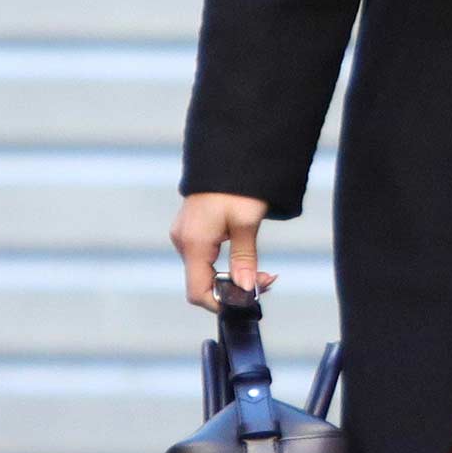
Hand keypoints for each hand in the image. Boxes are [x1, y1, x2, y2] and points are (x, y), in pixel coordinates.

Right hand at [170, 192, 275, 313]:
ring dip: (233, 275)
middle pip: (204, 283)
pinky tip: (246, 256)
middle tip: (267, 279)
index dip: (222, 302)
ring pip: (206, 270)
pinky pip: (207, 256)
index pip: (197, 292)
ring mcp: (186, 234)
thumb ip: (244, 259)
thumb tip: (245, 289)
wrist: (230, 150)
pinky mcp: (193, 228)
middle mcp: (183, 241)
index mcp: (192, 242)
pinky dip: (226, 262)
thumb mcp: (246, 222)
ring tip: (263, 271)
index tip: (250, 298)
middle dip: (235, 287)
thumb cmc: (237, 183)